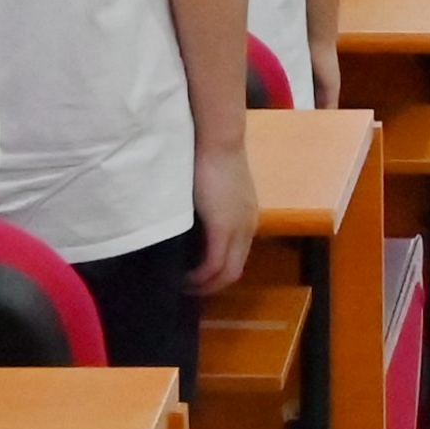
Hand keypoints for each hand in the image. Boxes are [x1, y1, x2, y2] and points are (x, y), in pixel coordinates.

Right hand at [187, 134, 256, 294]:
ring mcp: (239, 228)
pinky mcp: (224, 228)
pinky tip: (182, 277)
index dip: (217, 274)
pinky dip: (199, 277)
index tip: (195, 278)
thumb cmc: (210, 157)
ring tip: (180, 286)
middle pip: (234, 272)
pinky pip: (213, 264)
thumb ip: (211, 209)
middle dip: (210, 286)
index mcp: (247, 218)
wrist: (217, 139)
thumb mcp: (215, 190)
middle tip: (186, 289)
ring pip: (226, 273)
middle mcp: (248, 227)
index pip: (236, 258)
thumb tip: (195, 226)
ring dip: (203, 285)